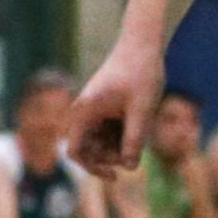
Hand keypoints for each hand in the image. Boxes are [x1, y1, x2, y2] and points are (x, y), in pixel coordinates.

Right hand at [70, 34, 160, 176]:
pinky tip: (139, 128)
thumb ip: (134, 140)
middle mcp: (84, 111)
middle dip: (108, 158)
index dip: (92, 168)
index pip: (74, 150)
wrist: (143, 43)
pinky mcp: (104, 107)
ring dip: (116, 148)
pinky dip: (121, 136)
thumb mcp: (141, 110)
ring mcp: (94, 110)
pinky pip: (107, 131)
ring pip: (99, 141)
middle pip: (86, 149)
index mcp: (85, 111)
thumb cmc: (141, 72)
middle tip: (133, 156)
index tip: (115, 174)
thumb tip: (129, 168)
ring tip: (140, 138)